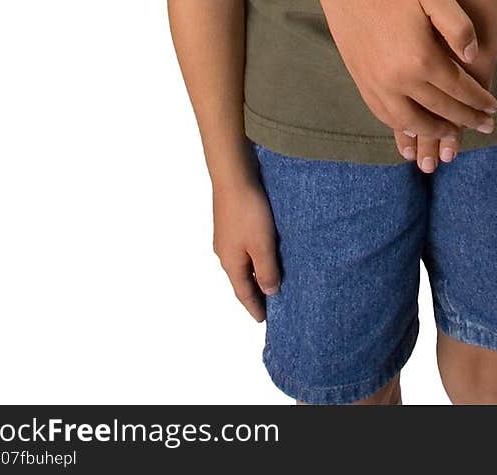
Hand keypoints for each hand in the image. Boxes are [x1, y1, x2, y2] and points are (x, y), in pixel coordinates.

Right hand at [212, 173, 279, 321]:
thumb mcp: (262, 245)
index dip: (254, 307)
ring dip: (256, 272)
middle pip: (241, 279)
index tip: (263, 320)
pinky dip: (254, 256)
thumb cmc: (248, 211)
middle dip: (255, 292)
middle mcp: (225, 252)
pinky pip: (244, 247)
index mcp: (230, 263)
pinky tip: (264, 251)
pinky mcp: (231, 222)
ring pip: (243, 262)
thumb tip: (269, 292)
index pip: (243, 293)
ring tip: (271, 278)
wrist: (234, 176)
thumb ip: (267, 271)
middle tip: (270, 304)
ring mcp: (226, 237)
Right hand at [318, 0, 496, 141]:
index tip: (493, 109)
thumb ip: (459, 27)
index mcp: (421, 58)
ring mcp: (375, 83)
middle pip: (438, 111)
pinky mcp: (361, 80)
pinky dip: (403, 125)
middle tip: (484, 126)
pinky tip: (413, 124)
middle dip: (465, 121)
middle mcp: (397, 79)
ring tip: (451, 133)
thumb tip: (473, 57)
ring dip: (433, 131)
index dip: (479, 101)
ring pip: (410, 121)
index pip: (458, 90)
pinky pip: (385, 115)